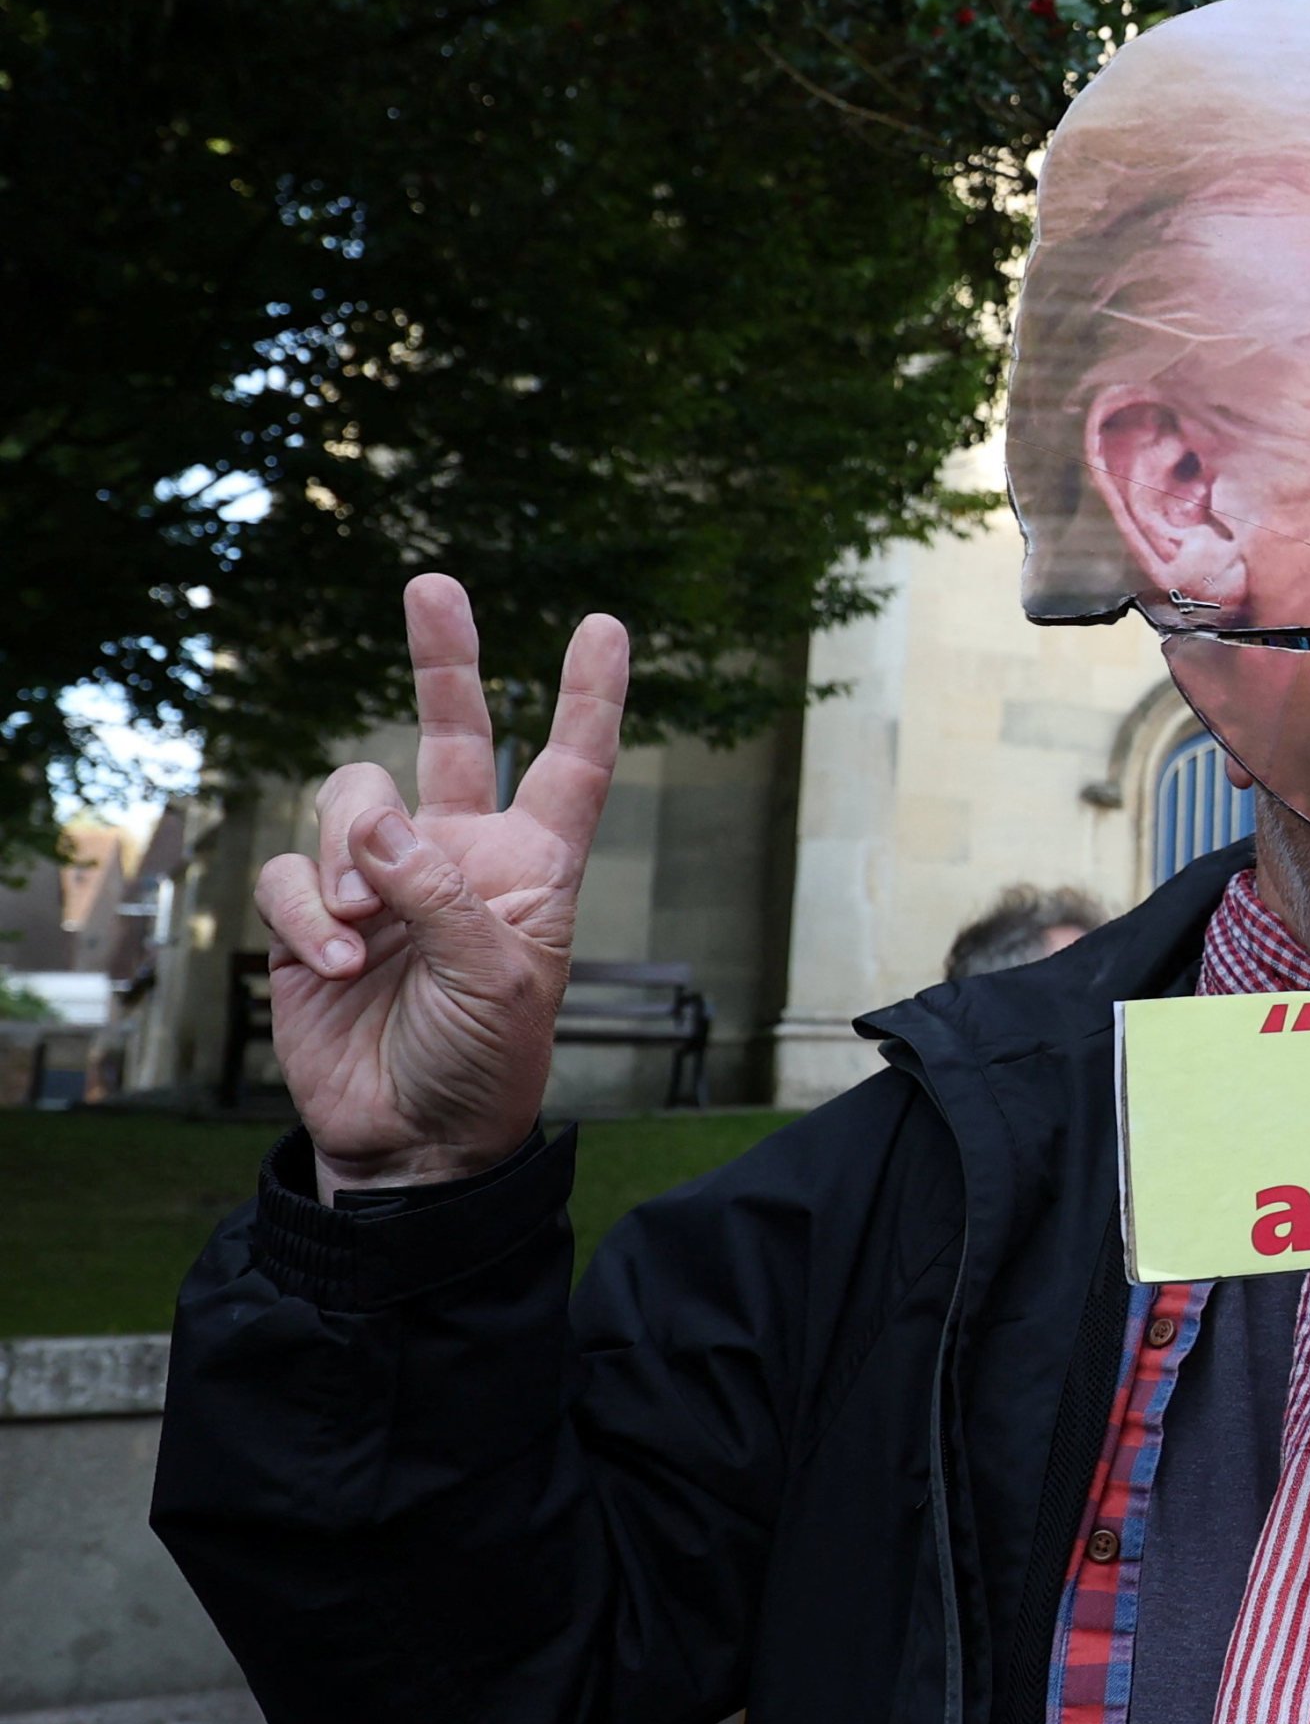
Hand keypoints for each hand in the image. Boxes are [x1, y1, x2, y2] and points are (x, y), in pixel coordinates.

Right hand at [250, 576, 630, 1190]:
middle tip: (435, 583)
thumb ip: (443, 896)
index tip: (603, 624)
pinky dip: (303, 908)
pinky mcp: (311, 914)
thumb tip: (378, 824)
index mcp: (533, 867)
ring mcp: (383, 880)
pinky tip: (329, 960)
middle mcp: (459, 857)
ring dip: (350, 853)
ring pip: (353, 800)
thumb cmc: (483, 1064)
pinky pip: (291, 870)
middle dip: (444, 658)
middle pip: (449, 735)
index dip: (588, 697)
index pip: (572, 765)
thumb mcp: (498, 981)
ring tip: (363, 927)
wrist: (410, 1140)